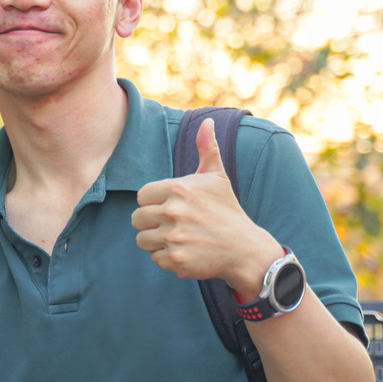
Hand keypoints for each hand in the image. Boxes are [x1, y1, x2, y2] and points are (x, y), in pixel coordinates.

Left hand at [131, 118, 279, 293]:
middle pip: (137, 219)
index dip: (154, 202)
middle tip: (175, 225)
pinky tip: (186, 252)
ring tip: (179, 238)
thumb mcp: (217, 177)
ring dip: (157, 241)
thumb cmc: (227, 210)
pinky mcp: (176, 260)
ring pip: (142, 240)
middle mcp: (174, 211)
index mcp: (179, 188)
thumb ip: (206, 148)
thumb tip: (207, 121)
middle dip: (152, 223)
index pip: (141, 196)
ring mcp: (175, 237)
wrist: (245, 249)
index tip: (172, 207)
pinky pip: (154, 258)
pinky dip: (167, 258)